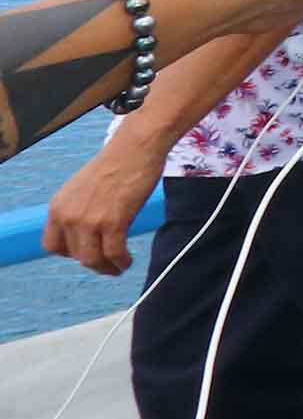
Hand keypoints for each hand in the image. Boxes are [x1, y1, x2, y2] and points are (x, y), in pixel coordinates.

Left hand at [43, 139, 168, 275]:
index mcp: (57, 207)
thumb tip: (84, 231)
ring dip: (106, 268)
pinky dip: (121, 262)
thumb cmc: (115, 164)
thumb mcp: (81, 189)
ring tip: (119, 267)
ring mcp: (89, 220)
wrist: (134, 149)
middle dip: (93, 262)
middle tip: (108, 263)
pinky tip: (127, 260)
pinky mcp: (113, 222)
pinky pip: (114, 253)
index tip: (86, 253)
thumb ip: (76, 210)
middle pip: (75, 256)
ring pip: (92, 259)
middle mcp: (68, 216)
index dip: (70, 254)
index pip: (52, 246)